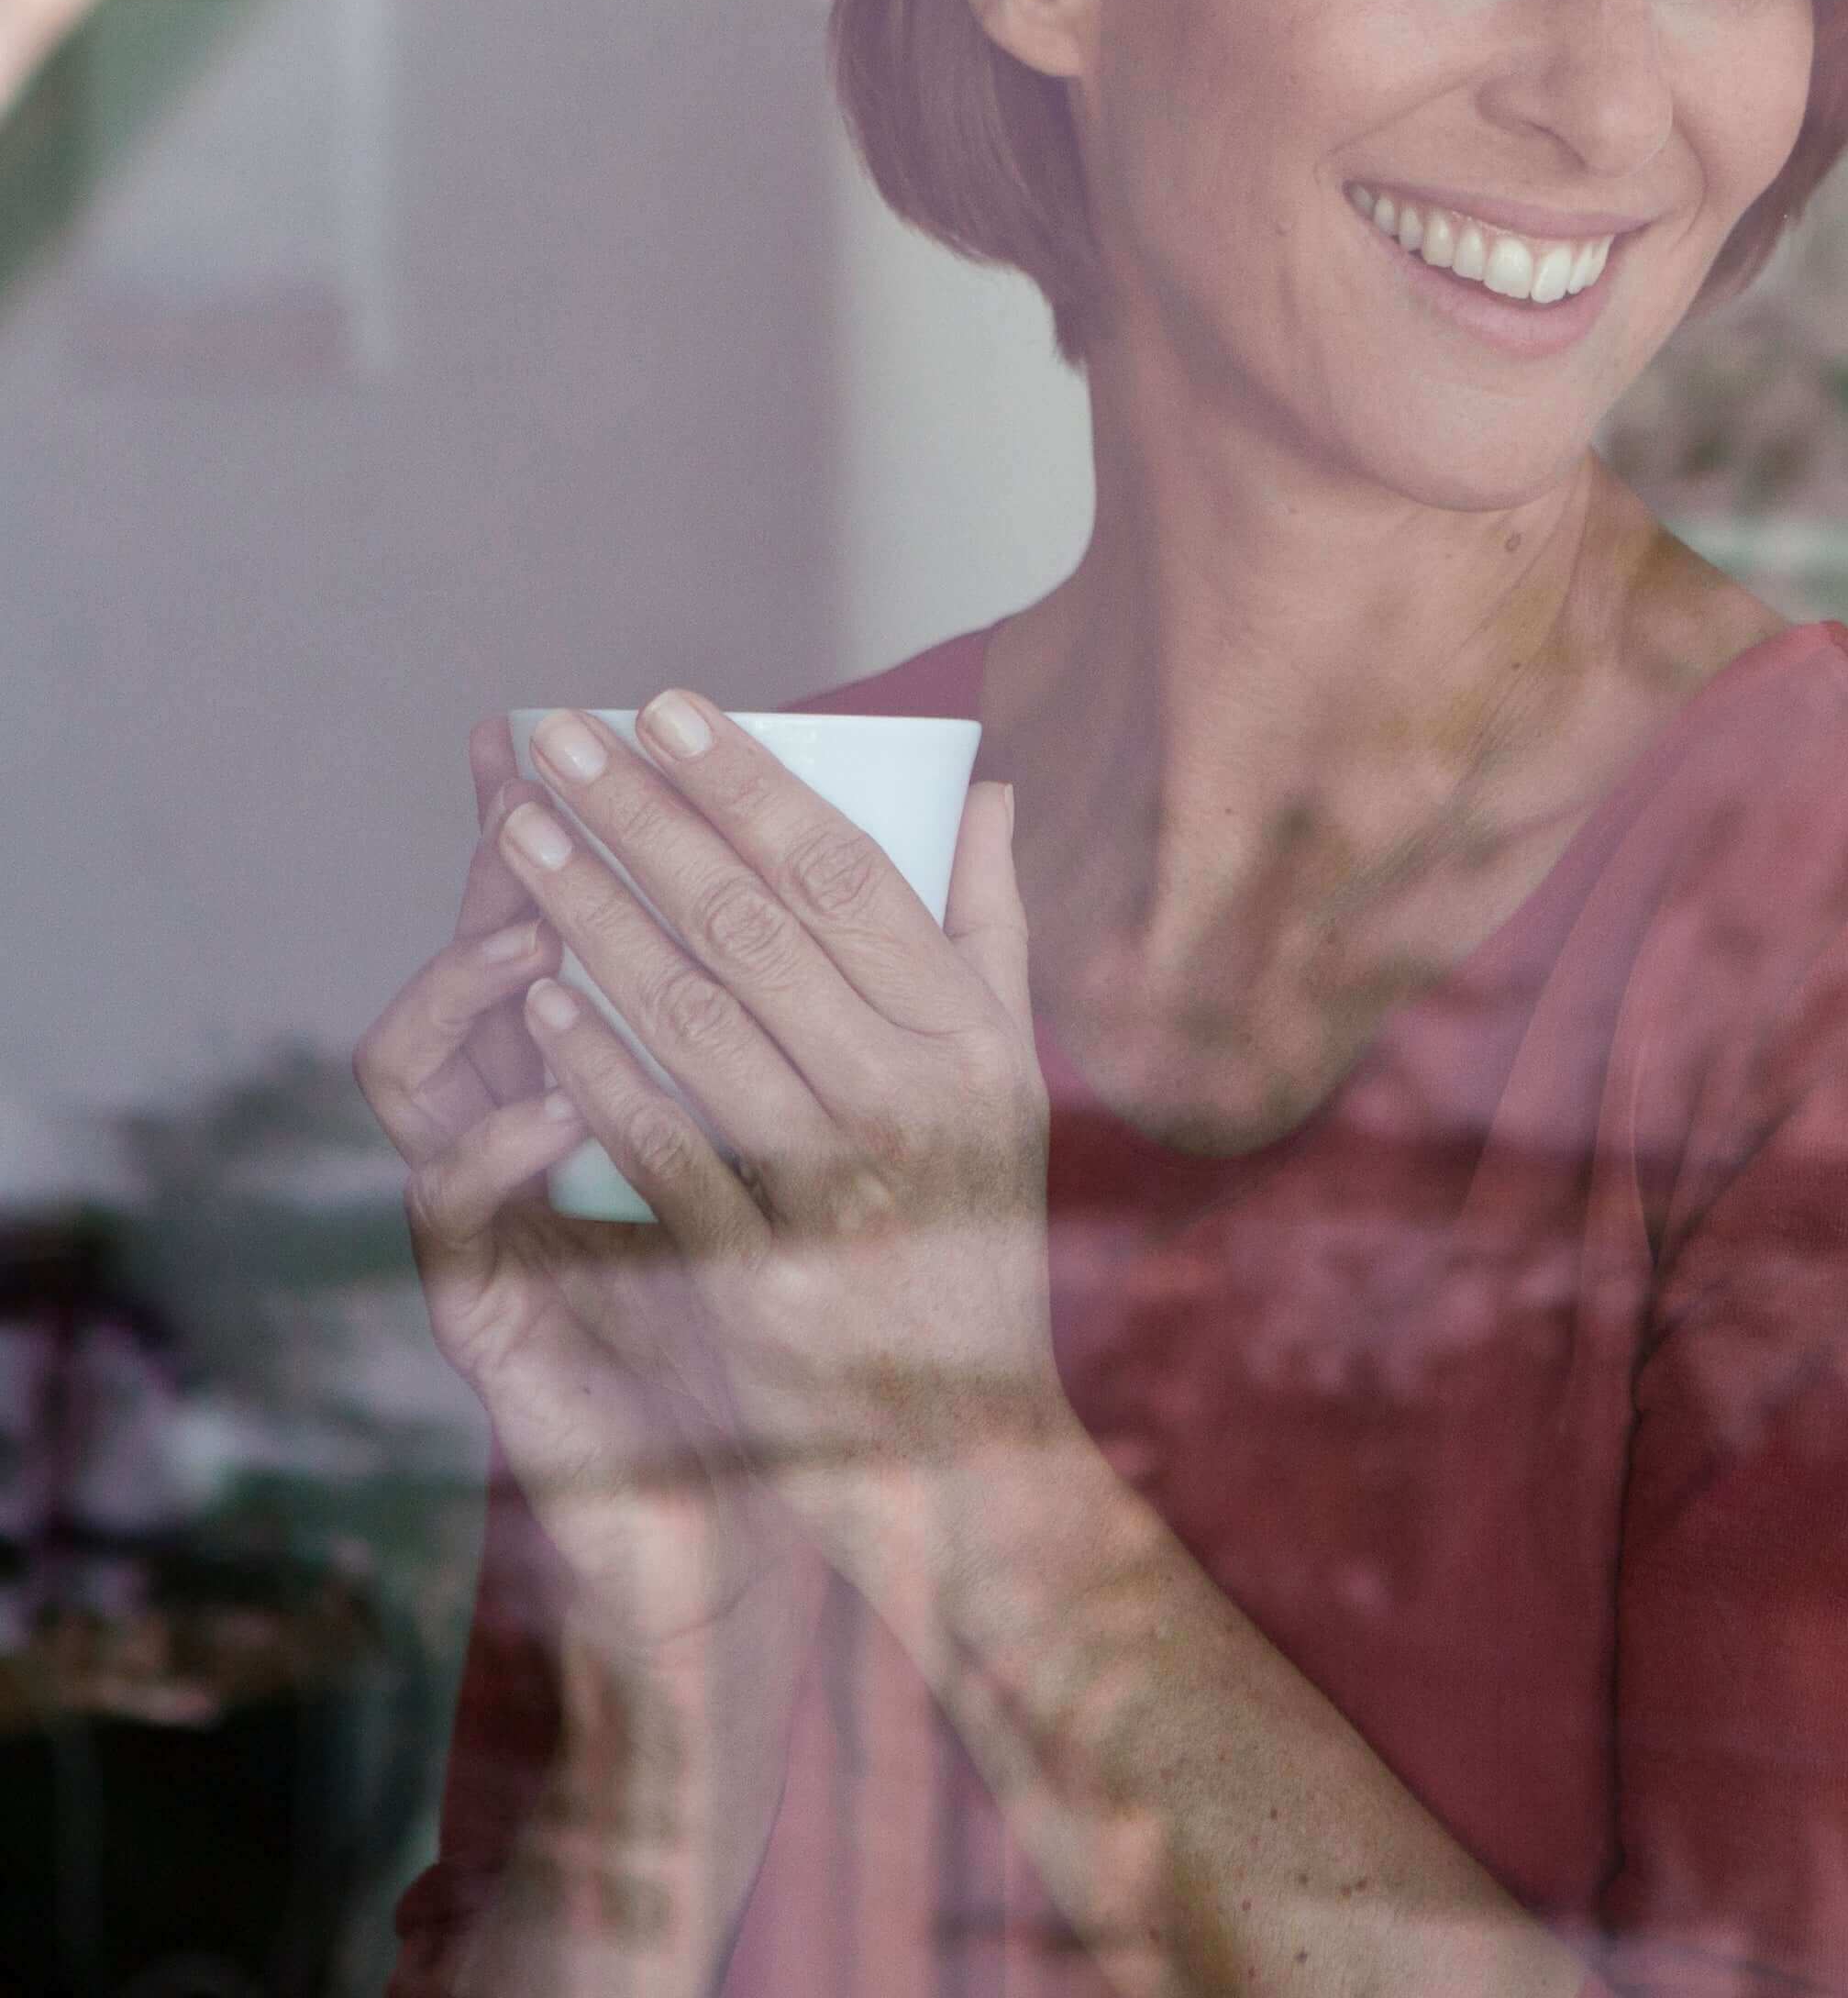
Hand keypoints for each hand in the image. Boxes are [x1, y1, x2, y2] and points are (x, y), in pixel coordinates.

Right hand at [354, 721, 825, 1667]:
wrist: (803, 1492)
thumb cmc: (820, 1298)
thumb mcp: (856, 1124)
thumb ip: (907, 966)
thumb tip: (990, 804)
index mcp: (617, 1072)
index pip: (576, 920)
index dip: (592, 829)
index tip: (599, 722)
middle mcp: (535, 1127)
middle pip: (485, 966)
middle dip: (518, 872)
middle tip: (535, 785)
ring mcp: (496, 1220)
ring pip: (431, 1071)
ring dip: (486, 983)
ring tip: (544, 918)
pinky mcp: (484, 1313)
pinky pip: (458, 1210)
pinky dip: (508, 1137)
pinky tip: (552, 1077)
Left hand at [490, 699, 1059, 1540]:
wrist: (964, 1454)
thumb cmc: (978, 1240)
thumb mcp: (1009, 1081)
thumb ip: (989, 930)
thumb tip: (983, 785)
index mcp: (972, 1036)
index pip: (845, 870)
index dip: (746, 780)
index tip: (665, 707)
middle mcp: (912, 1096)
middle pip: (754, 921)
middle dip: (645, 819)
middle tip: (562, 744)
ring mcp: (838, 1188)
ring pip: (694, 1016)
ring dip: (596, 918)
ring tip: (526, 843)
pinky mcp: (763, 1278)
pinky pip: (662, 1147)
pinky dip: (597, 1065)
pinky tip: (538, 998)